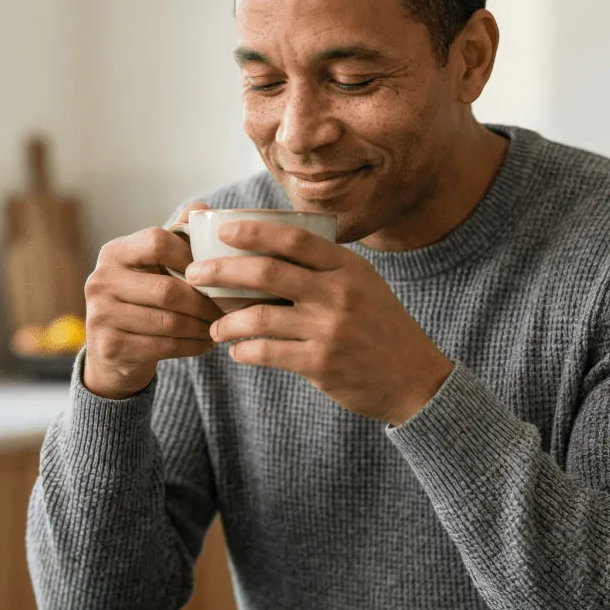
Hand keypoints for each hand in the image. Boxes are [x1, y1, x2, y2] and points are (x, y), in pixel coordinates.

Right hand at [82, 202, 219, 398]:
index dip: (192, 256)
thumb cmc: (142, 299)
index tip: (214, 272)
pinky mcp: (109, 346)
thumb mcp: (154, 265)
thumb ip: (176, 237)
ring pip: (168, 322)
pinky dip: (192, 346)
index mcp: (113, 252)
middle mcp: (100, 280)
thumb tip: (202, 208)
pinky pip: (163, 346)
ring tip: (220, 326)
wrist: (112, 351)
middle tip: (227, 309)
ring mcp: (100, 315)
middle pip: (168, 289)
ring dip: (202, 327)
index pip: (158, 242)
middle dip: (204, 302)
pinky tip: (206, 344)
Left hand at [189, 220, 453, 424]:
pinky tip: (239, 352)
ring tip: (214, 327)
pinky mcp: (320, 362)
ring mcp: (329, 328)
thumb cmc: (380, 328)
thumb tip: (266, 252)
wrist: (414, 379)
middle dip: (221, 271)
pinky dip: (244, 351)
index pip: (294, 237)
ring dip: (226, 321)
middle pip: (266, 272)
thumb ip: (324, 268)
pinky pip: (266, 352)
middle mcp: (338, 293)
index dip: (253, 230)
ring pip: (258, 316)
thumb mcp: (363, 285)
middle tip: (195, 275)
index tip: (222, 230)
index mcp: (348, 267)